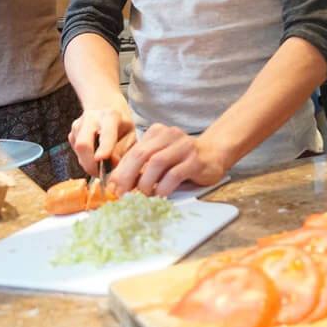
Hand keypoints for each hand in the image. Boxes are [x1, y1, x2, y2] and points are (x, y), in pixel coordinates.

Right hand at [69, 106, 135, 175]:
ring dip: (89, 164)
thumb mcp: (130, 135)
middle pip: (83, 144)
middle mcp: (91, 118)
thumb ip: (123, 151)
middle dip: (91, 164)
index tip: (102, 158)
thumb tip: (112, 168)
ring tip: (102, 166)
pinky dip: (86, 160)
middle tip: (102, 175)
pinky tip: (95, 156)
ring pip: (78, 151)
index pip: (107, 133)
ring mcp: (78, 125)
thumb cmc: (121, 124)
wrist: (106, 107)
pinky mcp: (71, 133)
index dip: (104, 147)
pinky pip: (76, 153)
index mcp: (111, 116)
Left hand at [107, 124, 226, 196]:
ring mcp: (184, 146)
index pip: (133, 151)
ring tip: (143, 194)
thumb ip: (142, 166)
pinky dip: (163, 187)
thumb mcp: (161, 156)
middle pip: (141, 154)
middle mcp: (170, 135)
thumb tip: (118, 185)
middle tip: (121, 193)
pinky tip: (160, 194)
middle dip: (127, 176)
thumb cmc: (183, 158)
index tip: (112, 188)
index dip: (120, 171)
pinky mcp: (196, 160)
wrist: (214, 153)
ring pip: (156, 163)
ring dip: (145, 182)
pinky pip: (174, 175)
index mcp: (157, 132)